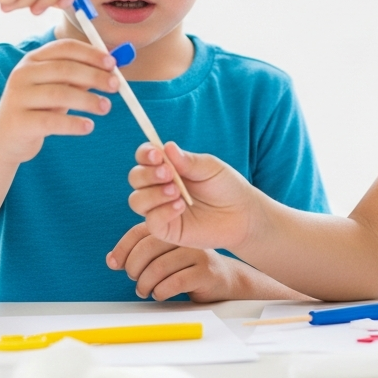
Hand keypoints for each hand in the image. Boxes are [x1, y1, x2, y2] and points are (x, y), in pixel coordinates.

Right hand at [0, 39, 117, 162]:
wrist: (4, 138)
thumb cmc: (37, 109)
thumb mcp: (57, 89)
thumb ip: (79, 78)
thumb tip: (111, 69)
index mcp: (33, 60)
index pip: (64, 48)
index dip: (91, 53)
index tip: (112, 63)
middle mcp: (23, 74)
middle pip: (65, 69)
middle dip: (94, 75)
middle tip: (116, 86)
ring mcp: (18, 98)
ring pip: (60, 94)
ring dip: (88, 100)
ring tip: (106, 107)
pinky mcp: (19, 122)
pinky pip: (52, 122)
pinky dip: (74, 124)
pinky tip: (89, 126)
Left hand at [106, 223, 244, 301]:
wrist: (225, 280)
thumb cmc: (188, 269)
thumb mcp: (165, 257)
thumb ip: (141, 255)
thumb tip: (112, 260)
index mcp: (172, 230)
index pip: (139, 232)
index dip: (122, 248)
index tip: (114, 264)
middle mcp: (184, 237)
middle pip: (147, 248)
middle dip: (133, 268)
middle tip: (134, 280)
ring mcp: (197, 253)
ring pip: (159, 267)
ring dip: (145, 284)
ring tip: (145, 291)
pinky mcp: (206, 272)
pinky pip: (175, 282)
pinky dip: (161, 292)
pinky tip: (160, 295)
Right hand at [127, 142, 261, 249]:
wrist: (242, 215)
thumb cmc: (225, 187)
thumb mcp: (209, 168)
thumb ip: (188, 161)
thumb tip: (167, 147)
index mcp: (167, 167)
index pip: (144, 157)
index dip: (145, 154)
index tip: (157, 155)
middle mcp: (158, 187)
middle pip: (135, 178)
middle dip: (148, 174)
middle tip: (169, 174)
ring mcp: (160, 209)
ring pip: (136, 200)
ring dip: (153, 194)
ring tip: (177, 192)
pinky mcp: (166, 229)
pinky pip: (151, 222)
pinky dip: (162, 212)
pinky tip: (180, 207)